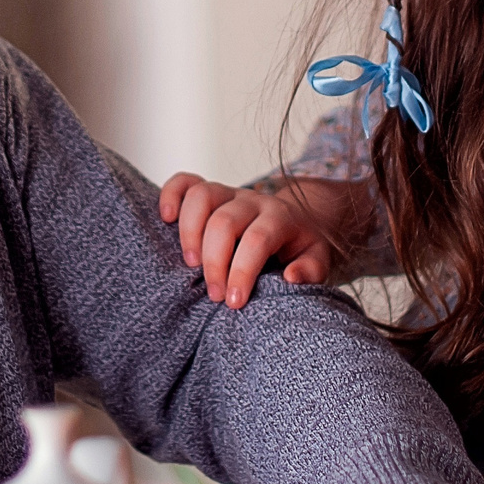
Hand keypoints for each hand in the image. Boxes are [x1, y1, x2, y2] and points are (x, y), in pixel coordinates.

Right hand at [159, 173, 332, 306]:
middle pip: (224, 221)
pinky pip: (185, 182)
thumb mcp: (318, 261)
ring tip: (191, 265)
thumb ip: (311, 271)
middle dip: (214, 261)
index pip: (257, 239)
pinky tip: (166, 219)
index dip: (241, 271)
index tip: (233, 301)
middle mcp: (253, 201)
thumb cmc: (302, 249)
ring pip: (202, 195)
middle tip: (214, 295)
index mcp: (281, 217)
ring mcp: (230, 193)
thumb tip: (291, 278)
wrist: (299, 222)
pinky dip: (171, 195)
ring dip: (190, 231)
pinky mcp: (211, 193)